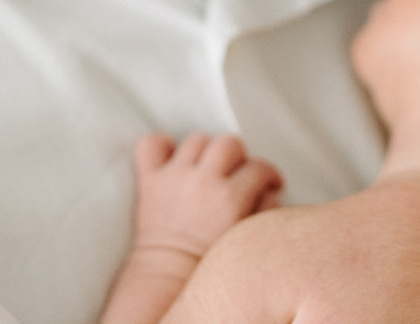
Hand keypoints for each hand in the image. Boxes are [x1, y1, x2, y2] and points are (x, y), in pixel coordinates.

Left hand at [130, 132, 282, 263]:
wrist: (168, 279)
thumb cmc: (210, 264)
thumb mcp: (247, 238)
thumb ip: (264, 209)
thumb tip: (267, 189)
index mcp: (231, 198)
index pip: (259, 167)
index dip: (269, 174)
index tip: (268, 182)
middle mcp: (203, 181)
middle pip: (229, 143)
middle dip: (239, 156)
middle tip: (237, 173)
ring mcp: (174, 178)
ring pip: (196, 140)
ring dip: (206, 150)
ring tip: (207, 167)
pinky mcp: (151, 180)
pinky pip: (152, 145)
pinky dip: (161, 145)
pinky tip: (171, 158)